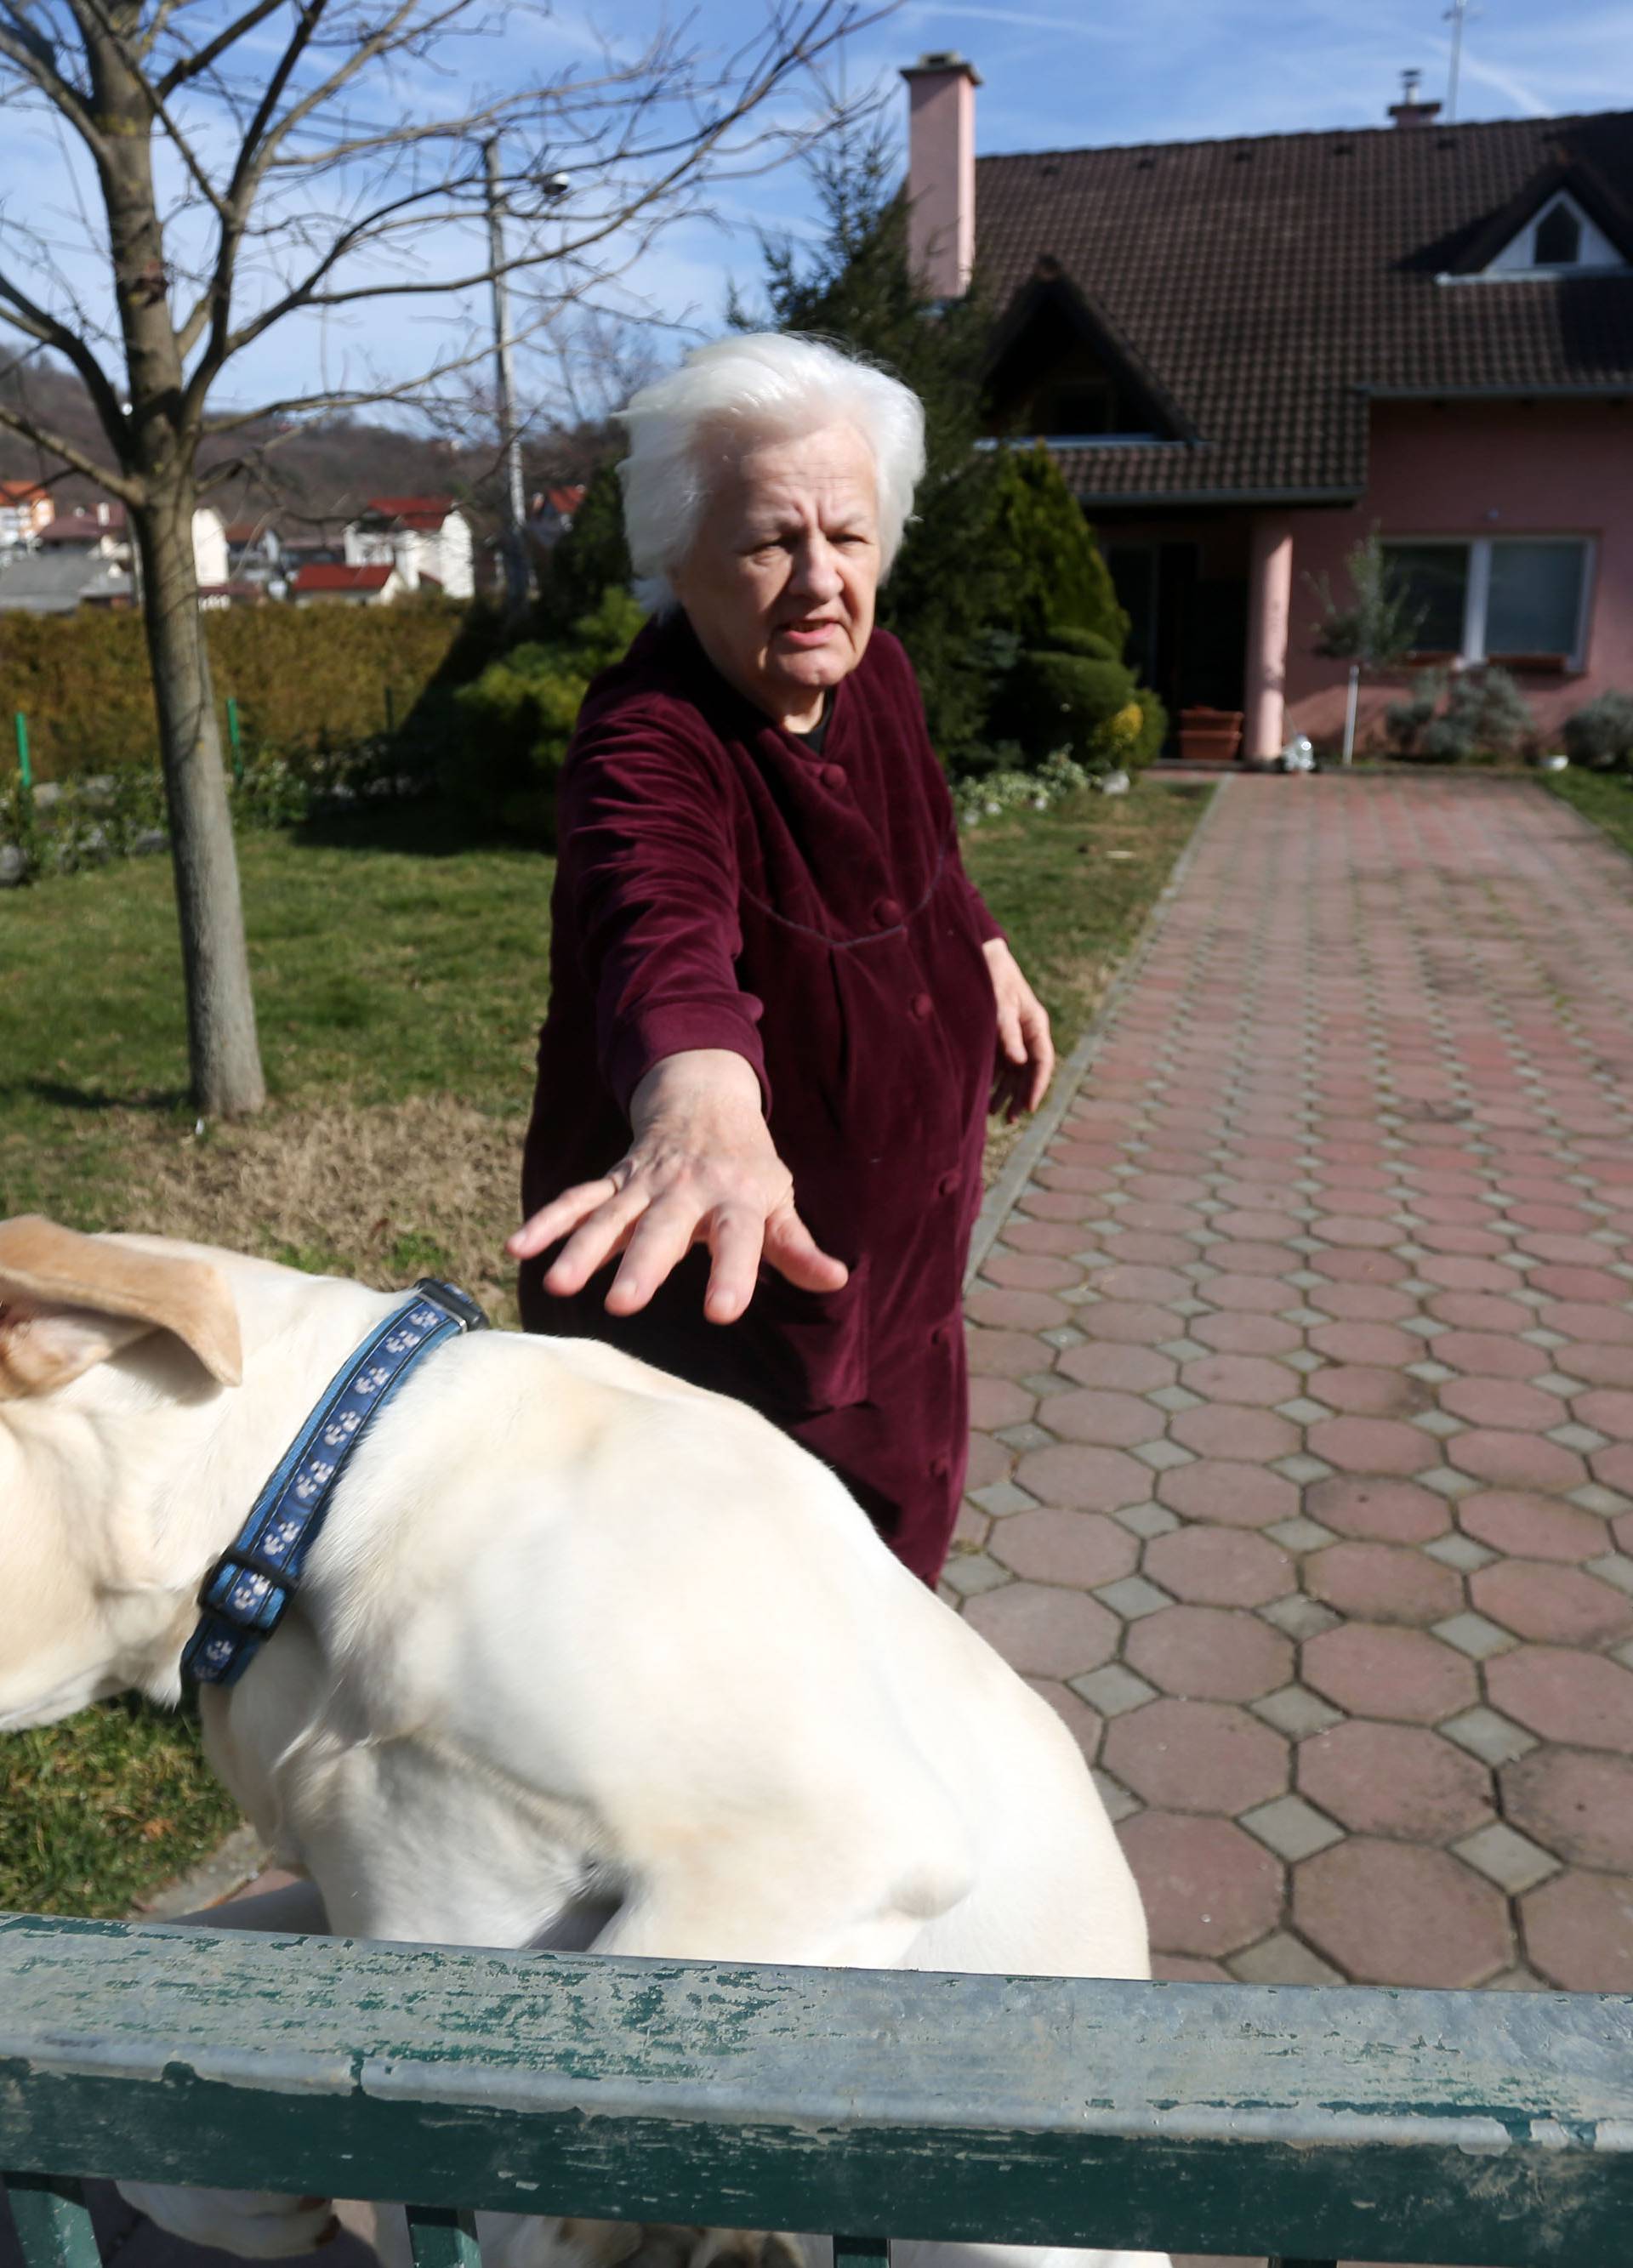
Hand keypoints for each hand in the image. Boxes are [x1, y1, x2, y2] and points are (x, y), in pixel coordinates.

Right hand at [506, 1049, 847, 1323]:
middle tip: (624, 1305)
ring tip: (558, 1286)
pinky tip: (518, 1248)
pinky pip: (576, 1201)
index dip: (733, 1274)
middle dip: (643, 1266)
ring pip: (610, 1218)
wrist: (703, 1096)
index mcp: (737, 1199)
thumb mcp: (780, 1198)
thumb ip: (797, 1246)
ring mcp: (645, 1185)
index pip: (740, 1240)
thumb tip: (837, 1281)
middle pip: (664, 1230)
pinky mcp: (613, 1182)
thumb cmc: (748, 1165)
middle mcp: (687, 1192)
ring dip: (581, 1250)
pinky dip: (547, 1221)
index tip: (722, 1311)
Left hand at [984, 937, 1053, 1120]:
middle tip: (1011, 1120)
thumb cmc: (991, 977)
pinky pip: (1000, 1064)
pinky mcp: (998, 1036)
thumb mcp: (1000, 1005)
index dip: (1037, 1086)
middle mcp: (1027, 1032)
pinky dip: (995, 1081)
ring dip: (1007, 1093)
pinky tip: (985, 1097)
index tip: (1029, 1108)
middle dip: (1021, 1097)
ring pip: (1015, 1071)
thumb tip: (1018, 1064)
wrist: (978, 957)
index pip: (1042, 1062)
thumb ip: (1008, 1034)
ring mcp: (1013, 1035)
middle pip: (1029, 1072)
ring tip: (995, 1115)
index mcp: (1036, 1024)